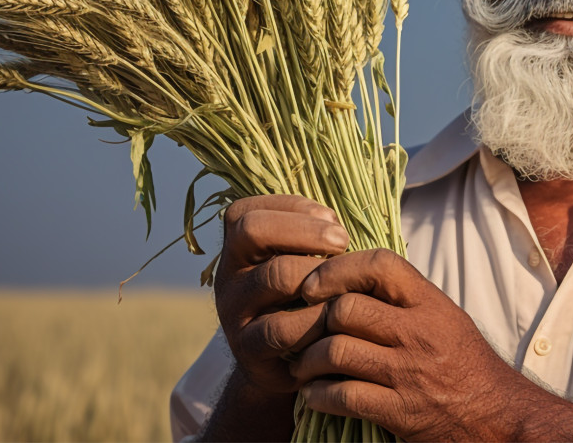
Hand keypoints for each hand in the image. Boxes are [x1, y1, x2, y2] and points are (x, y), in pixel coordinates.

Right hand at [213, 194, 350, 394]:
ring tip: (345, 278)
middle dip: (306, 231)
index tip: (332, 220)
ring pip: (275, 274)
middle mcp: (227, 274)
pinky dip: (316, 317)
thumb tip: (336, 222)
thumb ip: (311, 238)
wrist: (288, 366)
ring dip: (319, 271)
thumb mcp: (301, 264)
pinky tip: (336, 316)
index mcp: (238, 247)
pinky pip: (282, 327)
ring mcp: (233, 311)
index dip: (295, 206)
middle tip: (343, 243)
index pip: (250, 209)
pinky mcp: (248, 348)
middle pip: (253, 230)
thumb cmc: (304, 301)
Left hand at [294, 248, 523, 440]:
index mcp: (430, 303)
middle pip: (345, 309)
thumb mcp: (444, 317)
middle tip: (301, 331)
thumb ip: (404, 298)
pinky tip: (314, 395)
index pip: (379, 264)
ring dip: (307, 361)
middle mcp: (419, 332)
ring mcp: (408, 373)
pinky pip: (342, 396)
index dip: (337, 269)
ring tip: (302, 366)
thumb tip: (351, 277)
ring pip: (335, 352)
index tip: (313, 284)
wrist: (497, 416)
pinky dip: (318, 396)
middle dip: (314, 321)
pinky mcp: (399, 412)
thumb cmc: (465, 364)